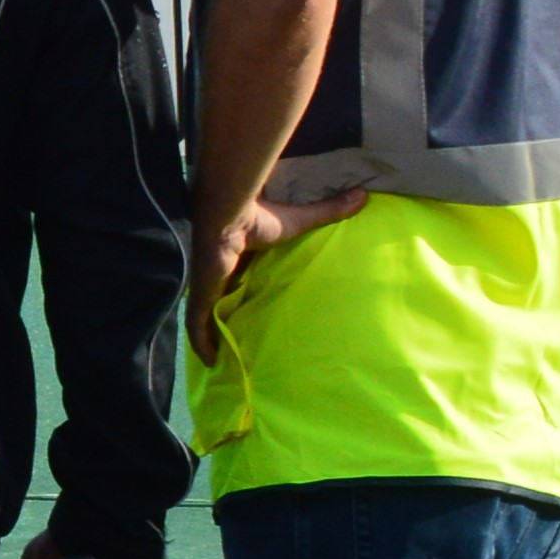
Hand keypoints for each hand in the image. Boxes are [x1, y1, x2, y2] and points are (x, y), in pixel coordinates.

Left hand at [181, 187, 367, 361]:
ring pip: (202, 317)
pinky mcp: (201, 295)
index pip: (233, 281)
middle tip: (234, 340)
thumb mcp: (299, 221)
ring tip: (222, 359)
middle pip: (215, 302)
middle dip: (220, 320)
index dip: (235, 295)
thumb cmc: (260, 217)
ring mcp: (205, 286)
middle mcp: (216, 274)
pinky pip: (196, 326)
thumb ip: (328, 211)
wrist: (229, 212)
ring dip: (209, 337)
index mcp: (234, 258)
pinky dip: (201, 343)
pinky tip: (209, 362)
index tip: (245, 309)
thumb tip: (363, 195)